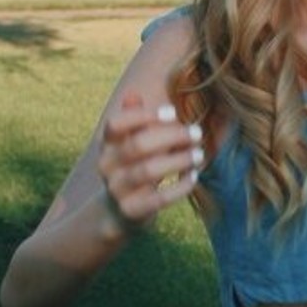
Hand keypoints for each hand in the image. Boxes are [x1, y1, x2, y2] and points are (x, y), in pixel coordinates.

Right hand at [97, 91, 202, 234]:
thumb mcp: (132, 144)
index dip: (143, 116)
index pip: (116, 125)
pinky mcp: (131, 211)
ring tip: (199, 154)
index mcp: (107, 145)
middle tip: (196, 133)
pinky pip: (159, 199)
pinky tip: (193, 176)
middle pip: (137, 146)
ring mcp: (117, 190)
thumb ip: (134, 121)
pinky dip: (179, 187)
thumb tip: (132, 93)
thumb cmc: (135, 169)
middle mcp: (106, 166)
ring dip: (179, 160)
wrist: (121, 213)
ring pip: (148, 171)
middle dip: (171, 137)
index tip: (172, 113)